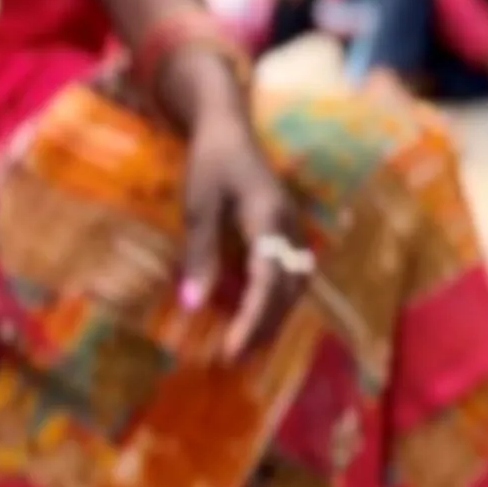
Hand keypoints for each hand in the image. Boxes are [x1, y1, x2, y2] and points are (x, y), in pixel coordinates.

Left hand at [178, 107, 303, 362]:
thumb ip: (199, 254)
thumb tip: (192, 306)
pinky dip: (278, 301)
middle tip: (234, 360)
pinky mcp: (290, 231)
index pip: (268, 280)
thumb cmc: (210, 161)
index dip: (253, 319)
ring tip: (248, 347)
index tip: (230, 350)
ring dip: (275, 318)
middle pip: (287, 289)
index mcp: (269, 218)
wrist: (228, 126)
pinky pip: (294, 274)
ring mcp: (295, 229)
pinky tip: (259, 316)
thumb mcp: (197, 205)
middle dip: (264, 327)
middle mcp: (290, 227)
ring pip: (296, 285)